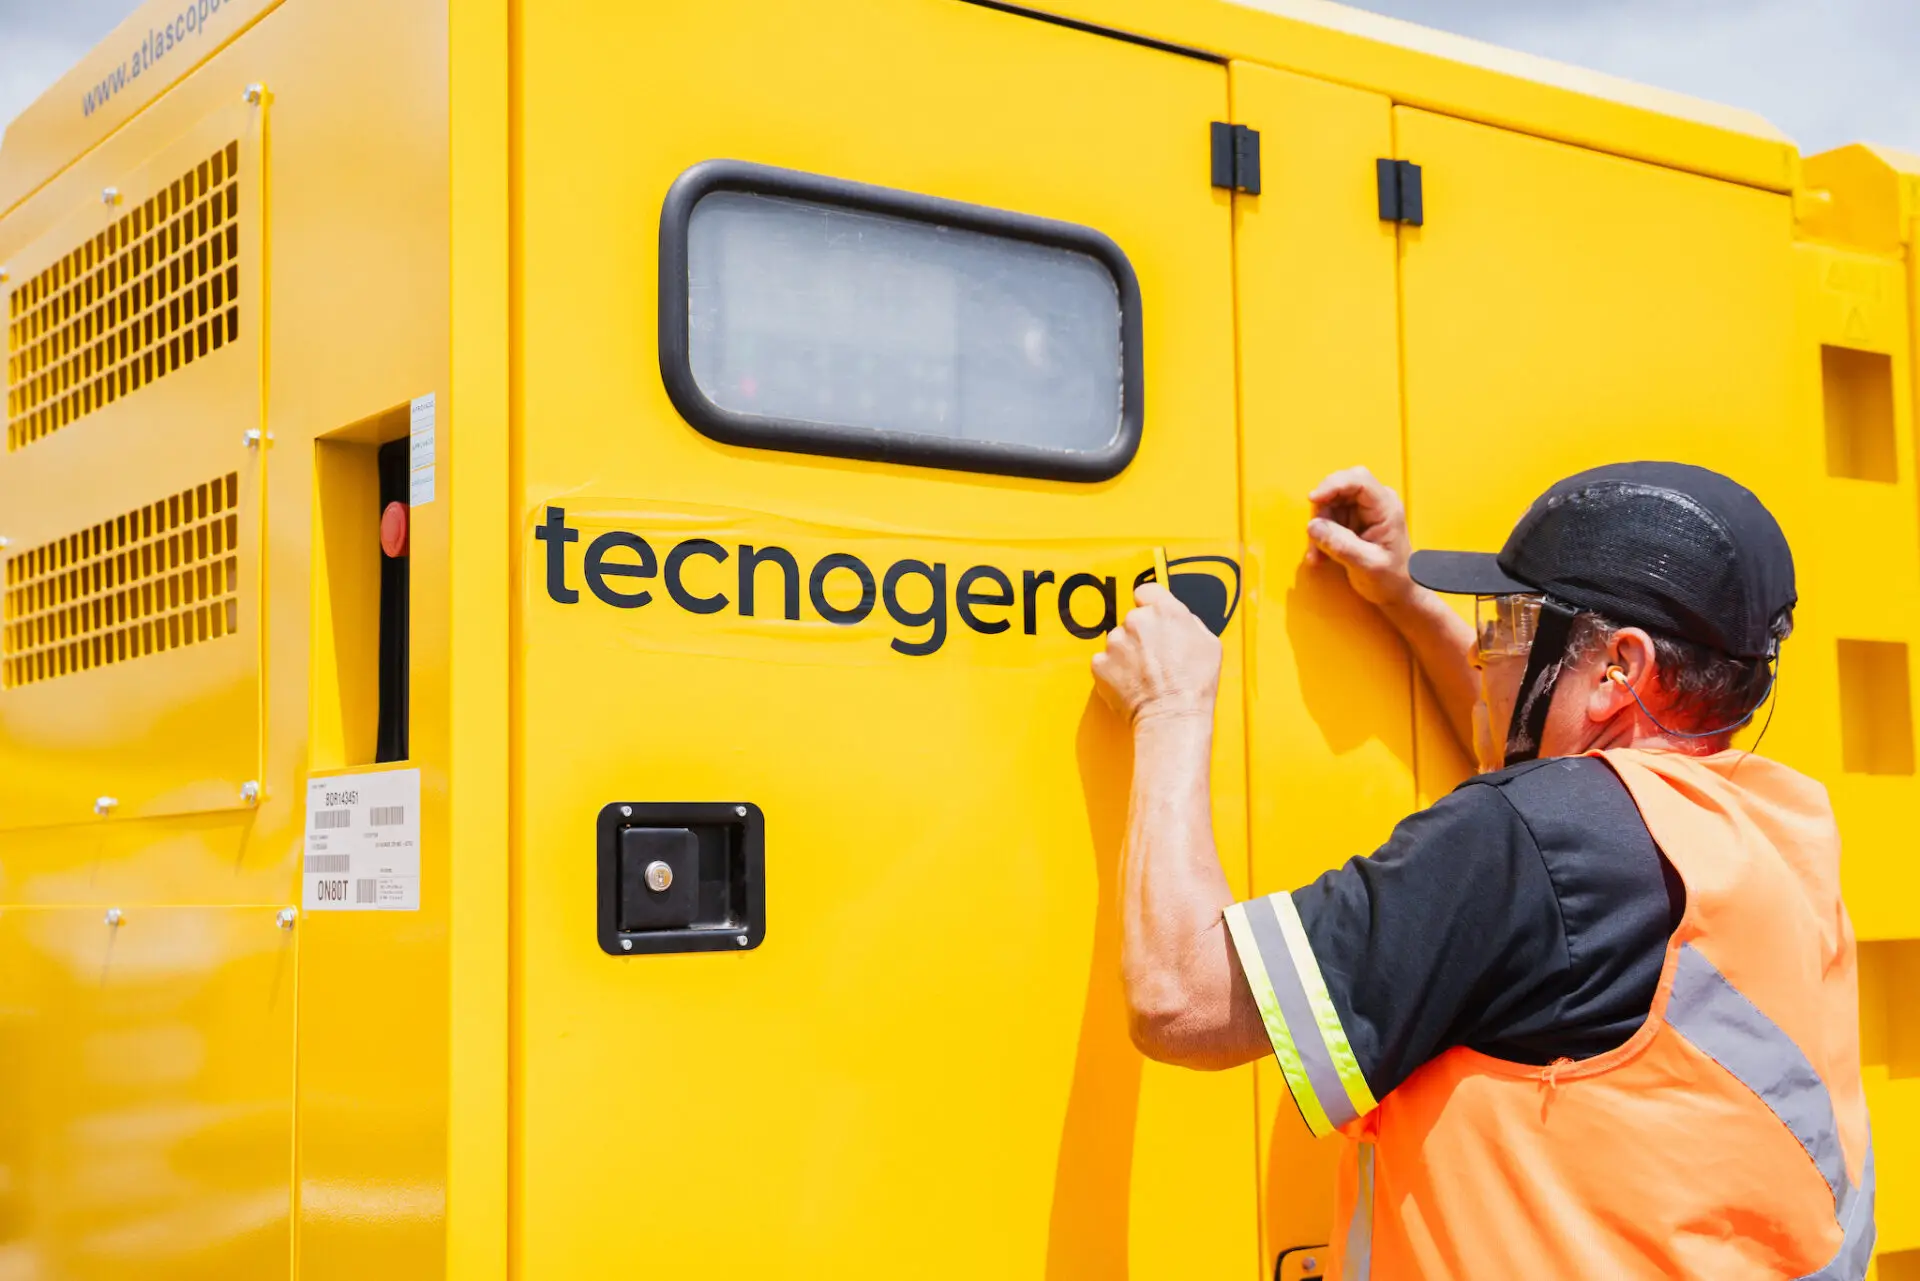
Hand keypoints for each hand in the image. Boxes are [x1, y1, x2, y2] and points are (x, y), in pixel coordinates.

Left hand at [1091, 583, 1221, 724]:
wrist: (1172, 715)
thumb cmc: (1195, 684)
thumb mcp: (1208, 643)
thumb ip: (1187, 622)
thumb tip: (1177, 619)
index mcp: (1165, 611)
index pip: (1146, 591)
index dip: (1148, 604)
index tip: (1150, 615)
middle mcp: (1137, 621)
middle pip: (1132, 619)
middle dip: (1140, 634)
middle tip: (1154, 658)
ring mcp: (1115, 642)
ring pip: (1117, 641)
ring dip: (1126, 653)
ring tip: (1144, 675)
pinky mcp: (1100, 664)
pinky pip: (1104, 662)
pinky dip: (1114, 671)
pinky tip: (1131, 684)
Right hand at [1305, 466, 1413, 607]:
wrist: (1397, 591)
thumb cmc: (1392, 579)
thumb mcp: (1367, 565)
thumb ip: (1341, 545)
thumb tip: (1313, 526)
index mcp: (1386, 508)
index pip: (1359, 481)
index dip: (1333, 485)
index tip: (1313, 498)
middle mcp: (1375, 503)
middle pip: (1340, 487)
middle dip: (1322, 508)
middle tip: (1315, 534)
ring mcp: (1363, 510)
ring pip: (1330, 502)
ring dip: (1319, 526)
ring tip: (1318, 554)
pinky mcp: (1352, 519)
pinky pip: (1328, 516)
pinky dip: (1320, 533)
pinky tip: (1320, 554)